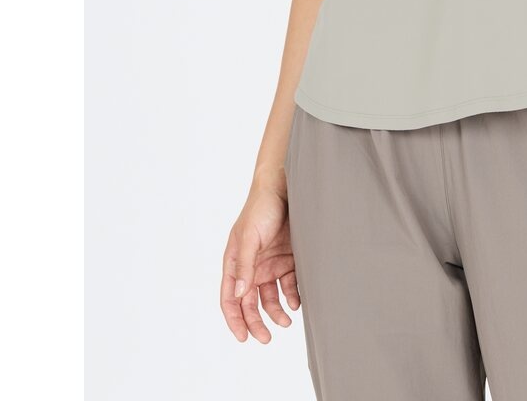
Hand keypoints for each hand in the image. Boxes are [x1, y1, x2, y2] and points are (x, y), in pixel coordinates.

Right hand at [220, 174, 300, 343]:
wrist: (286, 187)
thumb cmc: (261, 209)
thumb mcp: (249, 237)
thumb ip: (245, 266)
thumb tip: (240, 295)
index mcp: (235, 263)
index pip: (230, 298)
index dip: (235, 320)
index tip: (244, 337)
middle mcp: (251, 267)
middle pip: (250, 303)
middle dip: (257, 322)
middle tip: (266, 338)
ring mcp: (270, 264)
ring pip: (271, 297)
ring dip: (277, 312)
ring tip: (287, 321)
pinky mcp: (288, 259)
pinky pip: (289, 285)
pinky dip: (292, 296)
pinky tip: (297, 301)